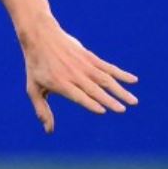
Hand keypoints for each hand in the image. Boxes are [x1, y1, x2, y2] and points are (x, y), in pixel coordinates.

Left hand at [20, 23, 137, 133]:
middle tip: (123, 110)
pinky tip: (133, 80)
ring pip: (105, 79)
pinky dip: (121, 74)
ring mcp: (83, 65)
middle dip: (109, 100)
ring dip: (120, 90)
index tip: (103, 111)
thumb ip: (42, 110)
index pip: (78, 95)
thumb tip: (49, 131)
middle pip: (95, 89)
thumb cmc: (36, 66)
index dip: (90, 103)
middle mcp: (74, 75)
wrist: (40, 36)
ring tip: (133, 101)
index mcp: (60, 83)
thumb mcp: (33, 89)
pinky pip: (108, 67)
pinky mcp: (90, 57)